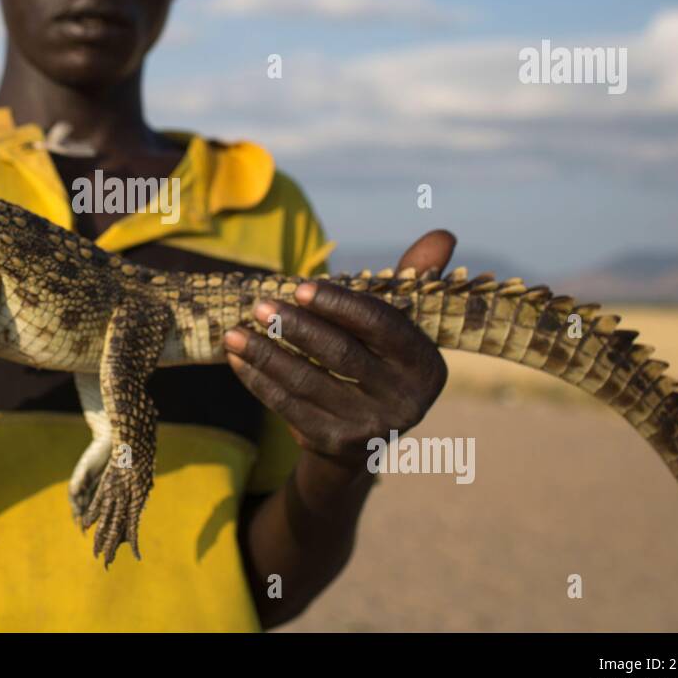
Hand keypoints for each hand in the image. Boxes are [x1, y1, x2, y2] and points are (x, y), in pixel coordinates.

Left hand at [223, 229, 455, 467]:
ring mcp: (368, 428)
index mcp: (425, 366)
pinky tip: (238, 359)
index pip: (381, 326)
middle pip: (341, 356)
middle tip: (259, 306)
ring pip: (308, 384)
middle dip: (296, 328)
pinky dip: (259, 381)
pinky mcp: (333, 443)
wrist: (367, 432)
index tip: (301, 287)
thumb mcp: (400, 321)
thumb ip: (412, 276)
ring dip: (266, 355)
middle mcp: (404, 402)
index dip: (340, 305)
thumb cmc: (381, 357)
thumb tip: (443, 234)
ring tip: (234, 332)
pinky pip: (289, 407)